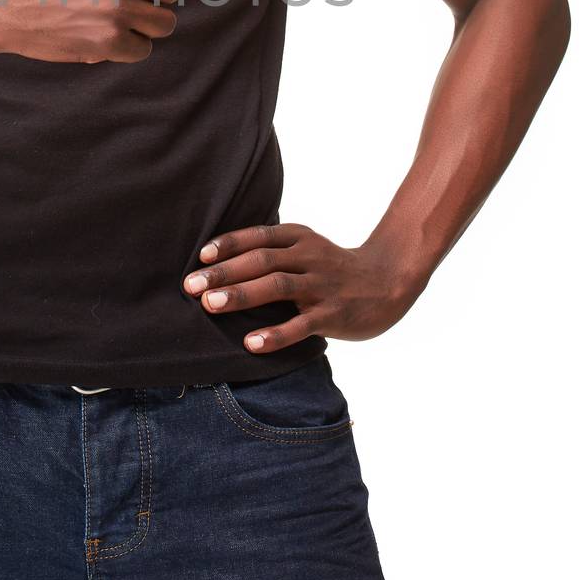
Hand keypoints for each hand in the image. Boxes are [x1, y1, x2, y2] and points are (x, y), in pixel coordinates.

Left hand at [180, 222, 427, 353]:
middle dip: (223, 272)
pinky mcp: (333, 314)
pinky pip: (301, 325)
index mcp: (298, 238)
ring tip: (210, 304)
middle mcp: (308, 257)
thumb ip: (271, 251)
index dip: (228, 244)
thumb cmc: (333, 268)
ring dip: (242, 295)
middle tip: (190, 285)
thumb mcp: (305, 248)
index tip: (201, 257)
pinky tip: (251, 343)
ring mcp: (321, 286)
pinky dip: (275, 334)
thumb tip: (218, 263)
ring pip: (277, 287)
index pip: (258, 237)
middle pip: (260, 261)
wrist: (388, 281)